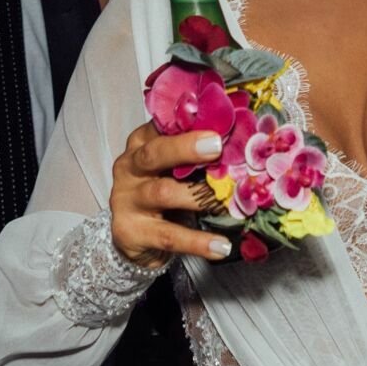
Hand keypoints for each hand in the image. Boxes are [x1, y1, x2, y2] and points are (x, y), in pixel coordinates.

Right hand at [110, 121, 235, 266]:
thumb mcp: (173, 166)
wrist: (133, 236)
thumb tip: (240, 139)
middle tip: (216, 145)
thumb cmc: (162, 189)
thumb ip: (195, 153)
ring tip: (226, 201)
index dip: (189, 122)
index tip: (217, 119)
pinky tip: (222, 246)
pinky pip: (168, 236)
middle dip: (185, 148)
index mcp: (141, 143)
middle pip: (155, 154)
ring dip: (198, 197)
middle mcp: (129, 167)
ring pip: (162, 193)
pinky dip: (197, 242)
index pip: (162, 127)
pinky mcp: (130, 231)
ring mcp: (126, 200)